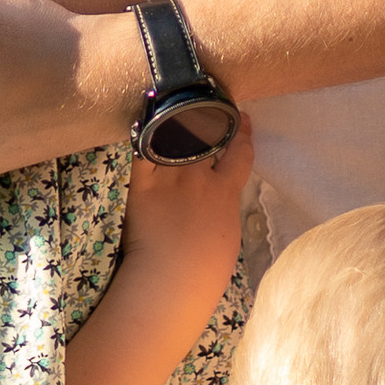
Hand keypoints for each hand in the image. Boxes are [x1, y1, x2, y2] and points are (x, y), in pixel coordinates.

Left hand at [118, 117, 254, 322]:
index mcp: (226, 192)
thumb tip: (219, 199)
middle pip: (207, 136)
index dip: (242, 133)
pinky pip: (144, 148)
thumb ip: (223, 208)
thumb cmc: (205, 270)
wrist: (172, 277)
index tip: (242, 119)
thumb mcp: (228, 235)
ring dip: (177, 120)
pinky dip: (146, 135)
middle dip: (208, 118)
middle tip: (204, 107)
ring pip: (177, 135)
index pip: (240, 153)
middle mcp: (200, 176)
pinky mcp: (142, 182)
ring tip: (174, 109)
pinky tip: (147, 124)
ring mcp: (171, 176)